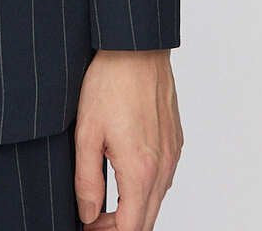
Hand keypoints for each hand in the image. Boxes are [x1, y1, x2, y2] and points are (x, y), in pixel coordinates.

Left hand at [74, 50, 182, 229]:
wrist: (137, 48)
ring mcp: (172, 154)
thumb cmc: (110, 83)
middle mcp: (163, 167)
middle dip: (120, 227)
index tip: (88, 227)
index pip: (131, 228)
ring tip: (105, 202)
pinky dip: (146, 189)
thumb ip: (87, 180)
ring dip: (134, 210)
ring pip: (157, 200)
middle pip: (147, 221)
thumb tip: (88, 214)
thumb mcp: (87, 132)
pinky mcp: (175, 141)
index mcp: (140, 170)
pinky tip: (125, 176)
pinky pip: (164, 178)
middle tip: (93, 220)